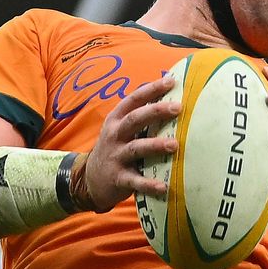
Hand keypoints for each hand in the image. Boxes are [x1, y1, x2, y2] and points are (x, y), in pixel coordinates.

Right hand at [83, 74, 180, 211]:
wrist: (89, 180)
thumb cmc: (116, 149)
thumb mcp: (120, 130)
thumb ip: (140, 117)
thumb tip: (172, 99)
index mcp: (117, 120)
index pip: (133, 100)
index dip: (151, 89)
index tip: (170, 81)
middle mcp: (115, 135)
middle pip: (134, 119)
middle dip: (156, 111)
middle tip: (178, 108)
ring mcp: (115, 156)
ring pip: (136, 148)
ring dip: (155, 145)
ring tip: (174, 145)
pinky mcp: (118, 178)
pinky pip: (135, 181)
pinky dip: (149, 184)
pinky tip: (164, 186)